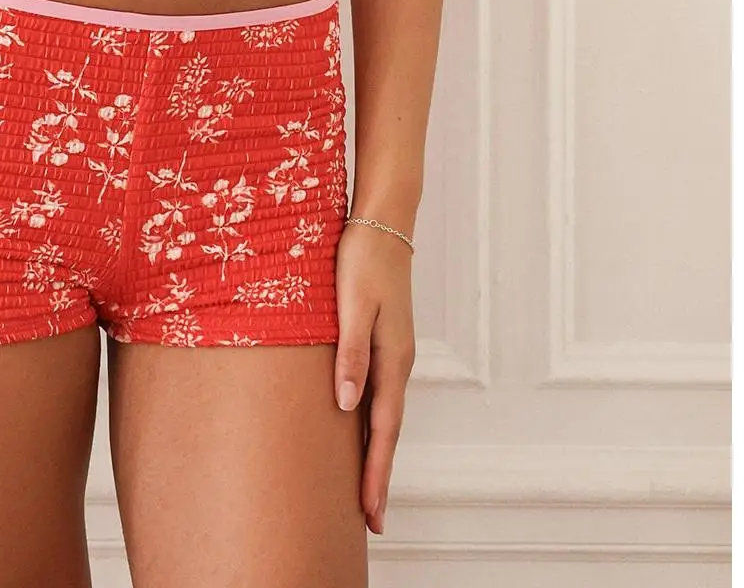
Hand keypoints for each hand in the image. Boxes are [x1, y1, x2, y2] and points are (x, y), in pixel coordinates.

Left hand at [332, 218, 415, 535]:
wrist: (382, 220)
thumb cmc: (362, 258)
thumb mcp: (352, 304)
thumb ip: (350, 353)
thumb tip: (346, 404)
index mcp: (392, 359)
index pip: (383, 430)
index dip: (375, 472)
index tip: (370, 513)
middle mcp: (396, 362)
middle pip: (387, 431)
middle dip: (378, 476)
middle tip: (371, 522)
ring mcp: (392, 352)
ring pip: (384, 415)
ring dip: (375, 453)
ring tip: (365, 490)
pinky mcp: (382, 340)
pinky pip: (377, 394)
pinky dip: (371, 423)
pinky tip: (359, 432)